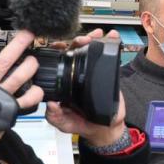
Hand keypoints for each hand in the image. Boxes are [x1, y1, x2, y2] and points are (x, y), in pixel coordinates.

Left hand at [44, 28, 126, 147]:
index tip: (61, 45)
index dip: (57, 51)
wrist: (105, 128)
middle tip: (83, 40)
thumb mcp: (64, 123)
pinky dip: (110, 44)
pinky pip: (106, 56)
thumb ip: (55, 116)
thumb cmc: (81, 124)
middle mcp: (74, 74)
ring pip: (89, 50)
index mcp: (62, 83)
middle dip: (78, 41)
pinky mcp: (105, 73)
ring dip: (93, 39)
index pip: (56, 62)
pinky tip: (112, 37)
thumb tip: (51, 104)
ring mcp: (90, 72)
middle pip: (73, 51)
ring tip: (98, 35)